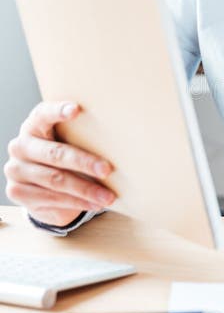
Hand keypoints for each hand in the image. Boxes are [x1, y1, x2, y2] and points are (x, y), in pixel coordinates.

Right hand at [4, 102, 115, 226]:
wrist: (40, 186)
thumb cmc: (61, 156)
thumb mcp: (67, 142)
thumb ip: (80, 136)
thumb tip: (118, 142)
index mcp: (33, 126)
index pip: (43, 114)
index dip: (58, 111)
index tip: (77, 109)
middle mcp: (21, 146)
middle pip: (55, 154)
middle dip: (84, 163)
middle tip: (107, 170)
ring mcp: (16, 170)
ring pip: (56, 180)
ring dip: (86, 190)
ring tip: (108, 196)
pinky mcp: (18, 192)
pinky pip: (52, 198)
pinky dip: (77, 202)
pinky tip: (94, 203)